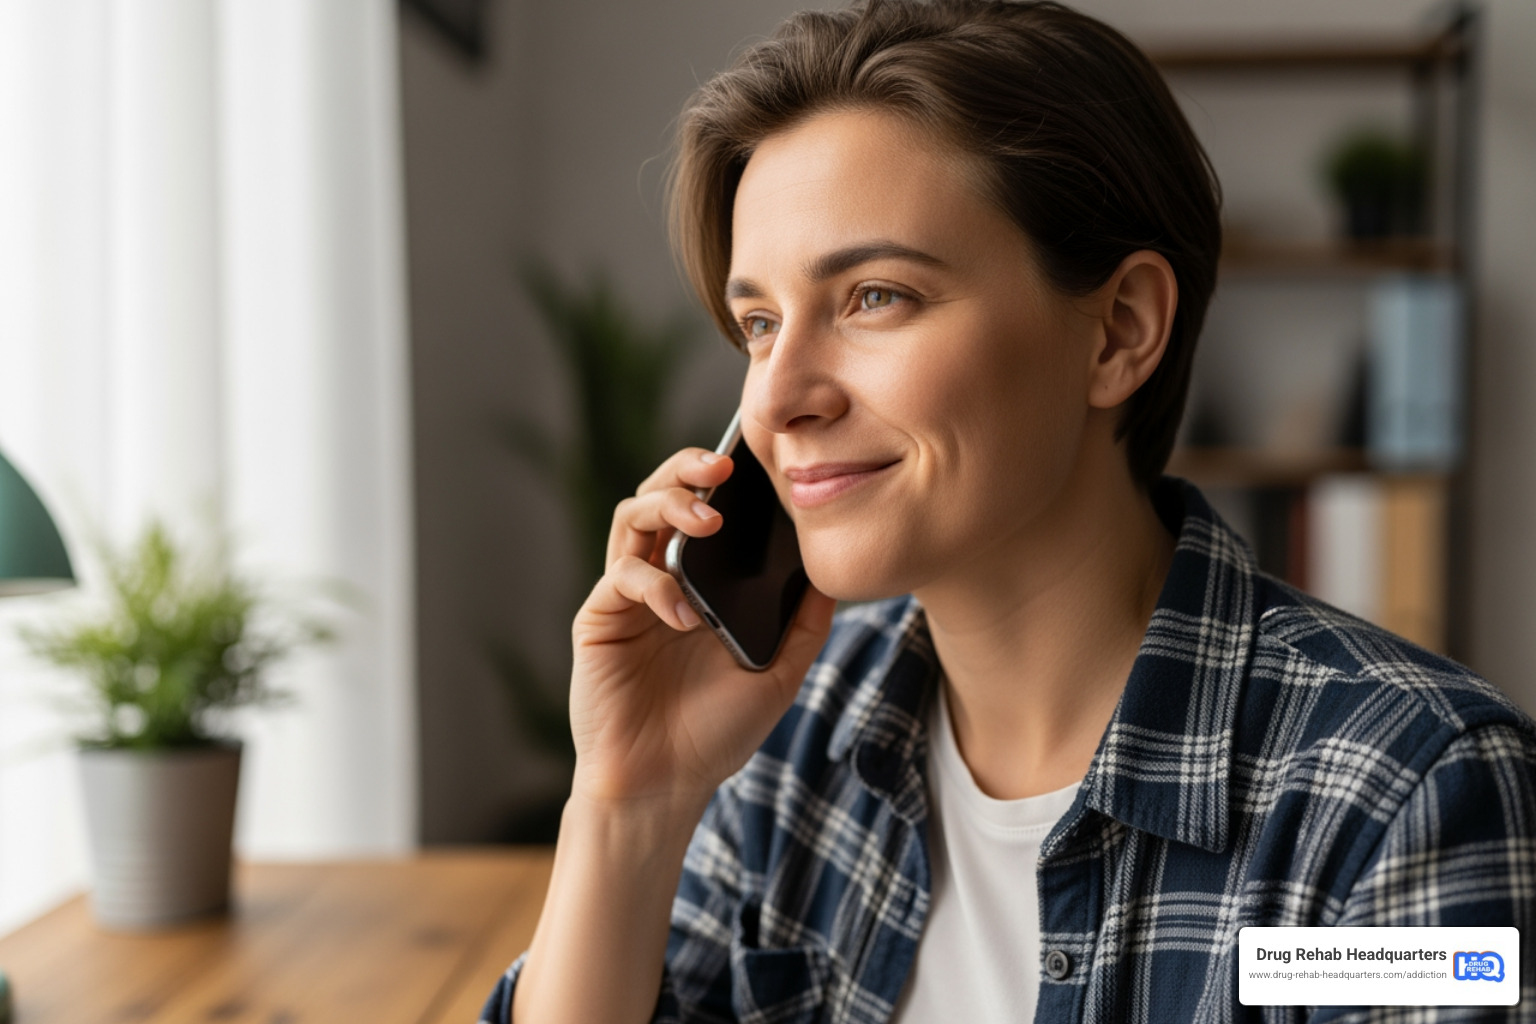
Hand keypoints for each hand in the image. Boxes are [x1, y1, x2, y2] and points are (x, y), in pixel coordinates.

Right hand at [568, 446, 836, 809]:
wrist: (665, 786)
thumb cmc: (716, 733)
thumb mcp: (779, 674)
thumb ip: (804, 625)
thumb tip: (832, 575)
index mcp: (699, 583)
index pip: (703, 508)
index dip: (719, 478)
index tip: (754, 461)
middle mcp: (659, 578)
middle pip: (658, 494)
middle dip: (685, 468)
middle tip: (721, 468)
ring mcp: (626, 597)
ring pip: (630, 517)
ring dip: (666, 506)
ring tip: (706, 521)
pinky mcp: (599, 619)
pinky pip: (621, 575)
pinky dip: (653, 581)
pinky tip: (683, 612)